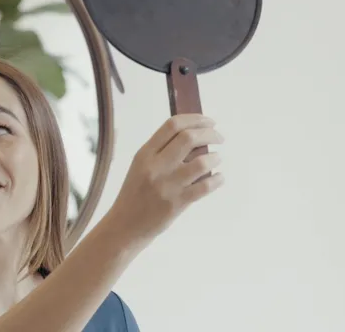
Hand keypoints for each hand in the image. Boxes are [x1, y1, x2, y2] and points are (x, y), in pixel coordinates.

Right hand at [103, 114, 224, 247]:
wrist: (125, 224)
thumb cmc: (135, 193)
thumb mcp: (140, 166)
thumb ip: (161, 150)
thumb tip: (194, 135)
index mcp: (145, 154)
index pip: (172, 126)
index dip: (195, 119)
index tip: (208, 121)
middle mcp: (155, 167)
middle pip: (189, 138)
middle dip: (210, 134)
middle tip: (219, 137)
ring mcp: (167, 185)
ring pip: (201, 162)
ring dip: (215, 157)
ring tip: (217, 158)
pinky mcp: (177, 204)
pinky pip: (205, 186)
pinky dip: (217, 179)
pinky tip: (219, 177)